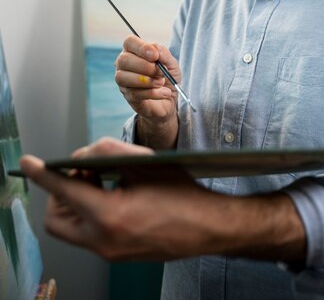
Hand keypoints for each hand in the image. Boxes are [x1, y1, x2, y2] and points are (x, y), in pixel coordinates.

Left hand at [20, 137, 305, 264]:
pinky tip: (114, 194)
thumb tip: (82, 157)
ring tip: (102, 180)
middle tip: (84, 171)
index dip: (43, 174)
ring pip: (71, 226)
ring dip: (77, 200)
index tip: (28, 162)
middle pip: (57, 217)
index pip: (63, 190)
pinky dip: (91, 211)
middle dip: (60, 192)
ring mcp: (109, 252)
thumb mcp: (144, 163)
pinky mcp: (117, 254)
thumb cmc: (182, 191)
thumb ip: (107, 154)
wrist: (209, 227)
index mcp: (108, 216)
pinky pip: (89, 233)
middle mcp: (103, 240)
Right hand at [115, 35, 179, 131]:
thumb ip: (164, 54)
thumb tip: (155, 50)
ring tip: (162, 82)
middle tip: (161, 72)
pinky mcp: (128, 96)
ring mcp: (123, 81)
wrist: (170, 98)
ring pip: (123, 77)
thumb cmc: (167, 76)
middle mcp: (124, 64)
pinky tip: (164, 92)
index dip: (141, 48)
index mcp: (134, 51)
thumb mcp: (171, 63)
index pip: (129, 42)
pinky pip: (134, 93)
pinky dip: (152, 93)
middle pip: (124, 60)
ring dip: (147, 80)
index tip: (155, 56)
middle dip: (145, 66)